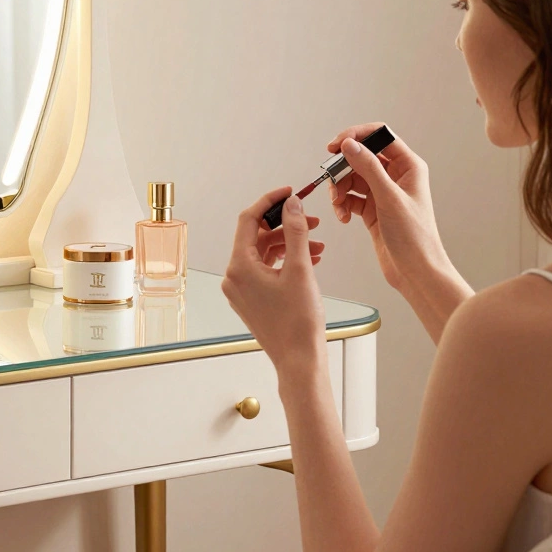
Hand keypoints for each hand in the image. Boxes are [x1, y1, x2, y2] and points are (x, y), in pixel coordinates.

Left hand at [222, 188, 327, 377]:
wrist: (299, 359)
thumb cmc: (298, 323)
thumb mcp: (301, 269)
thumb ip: (296, 231)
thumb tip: (291, 204)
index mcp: (239, 266)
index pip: (248, 220)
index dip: (269, 202)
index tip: (288, 192)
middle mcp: (234, 277)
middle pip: (257, 237)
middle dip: (285, 226)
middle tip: (310, 219)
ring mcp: (241, 289)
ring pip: (264, 254)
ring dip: (289, 244)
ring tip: (317, 245)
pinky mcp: (251, 298)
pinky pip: (265, 270)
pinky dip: (285, 261)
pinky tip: (310, 260)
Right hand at [327, 123, 448, 292]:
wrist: (415, 270)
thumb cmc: (414, 236)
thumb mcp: (388, 198)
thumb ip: (368, 168)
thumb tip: (349, 144)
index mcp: (408, 166)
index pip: (380, 136)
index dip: (356, 136)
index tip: (334, 145)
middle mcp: (396, 176)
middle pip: (360, 157)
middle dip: (342, 169)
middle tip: (332, 181)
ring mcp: (383, 193)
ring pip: (352, 178)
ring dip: (339, 190)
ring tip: (339, 205)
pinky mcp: (372, 209)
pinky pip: (350, 197)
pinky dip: (342, 204)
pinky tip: (344, 217)